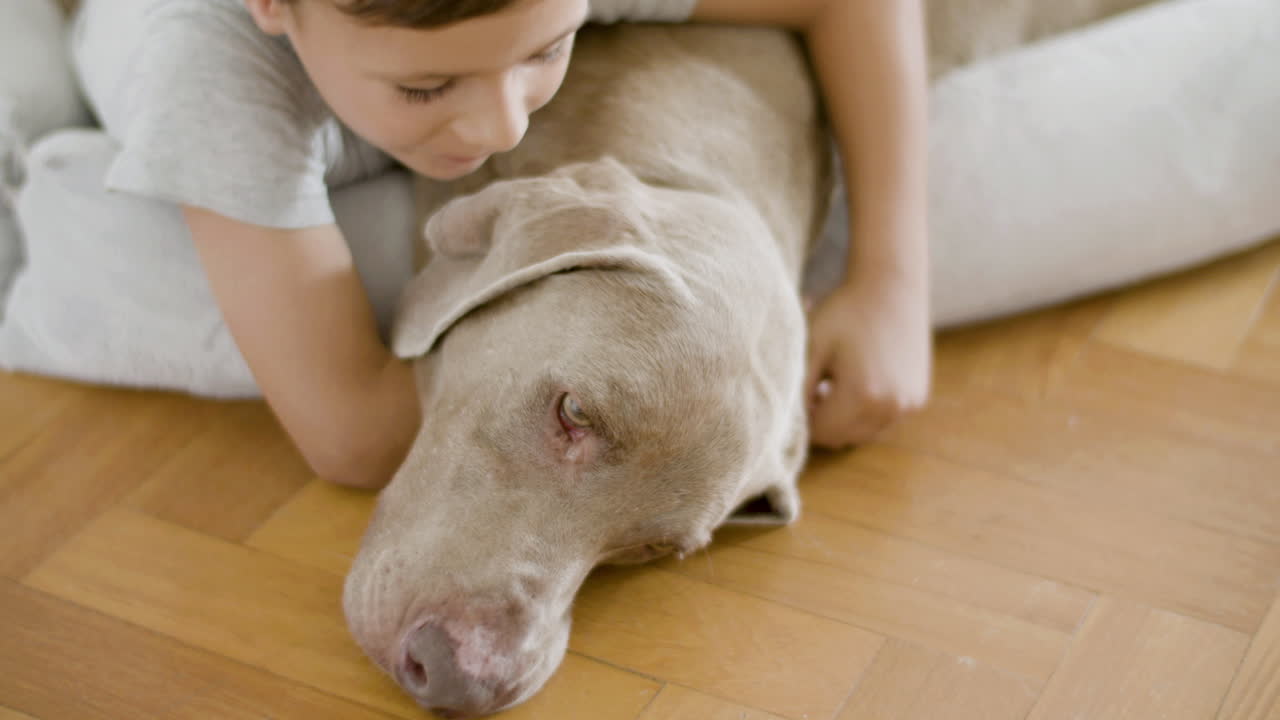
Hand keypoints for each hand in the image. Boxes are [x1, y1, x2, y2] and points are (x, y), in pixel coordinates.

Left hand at [804, 274, 931, 448]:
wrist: (891, 285)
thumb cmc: (845, 311)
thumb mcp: (811, 346)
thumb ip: (797, 388)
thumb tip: (788, 422)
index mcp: (863, 394)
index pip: (821, 433)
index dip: (802, 420)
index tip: (796, 396)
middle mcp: (891, 406)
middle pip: (842, 438)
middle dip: (822, 422)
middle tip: (813, 390)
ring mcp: (909, 405)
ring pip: (863, 434)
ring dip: (844, 421)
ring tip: (834, 386)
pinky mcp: (918, 398)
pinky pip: (883, 422)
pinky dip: (866, 414)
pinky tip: (856, 384)